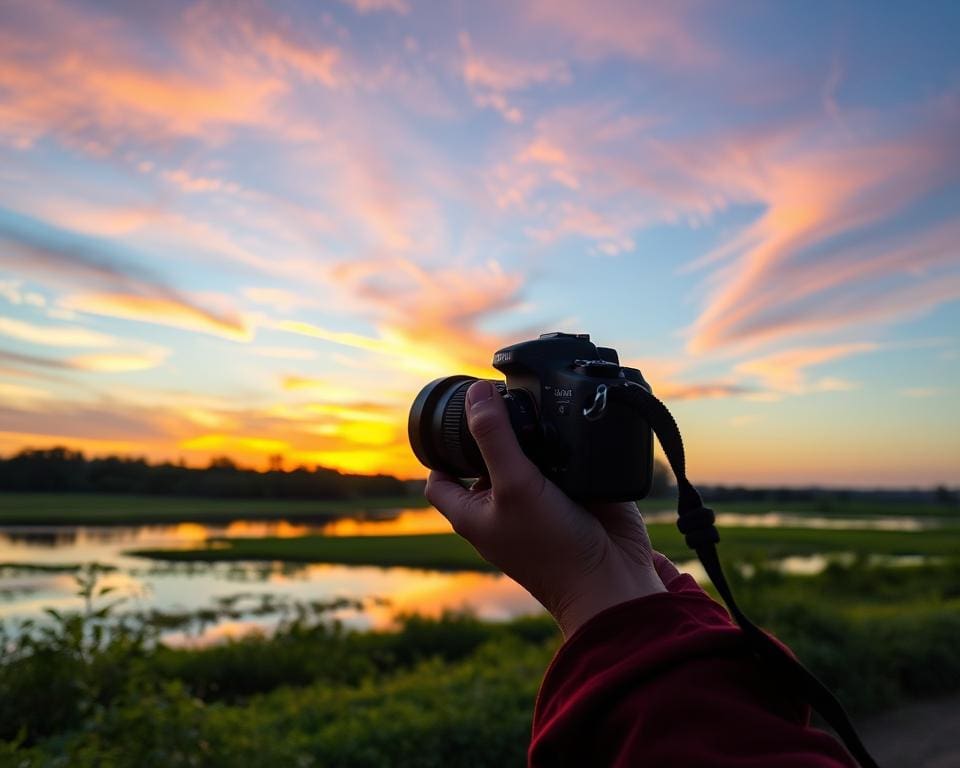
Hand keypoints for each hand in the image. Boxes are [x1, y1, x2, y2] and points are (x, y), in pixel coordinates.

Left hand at [426, 380, 668, 637]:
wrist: (611, 577)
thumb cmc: (552, 547)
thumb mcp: (514, 486)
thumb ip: (494, 438)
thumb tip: (477, 393)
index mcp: (473, 513)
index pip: (440, 480)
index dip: (438, 452)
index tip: (452, 421)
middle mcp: (502, 506)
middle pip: (485, 460)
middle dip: (492, 433)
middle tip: (500, 400)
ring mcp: (539, 500)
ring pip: (527, 456)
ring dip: (532, 436)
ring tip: (537, 409)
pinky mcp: (573, 495)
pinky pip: (563, 462)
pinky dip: (564, 444)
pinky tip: (569, 424)